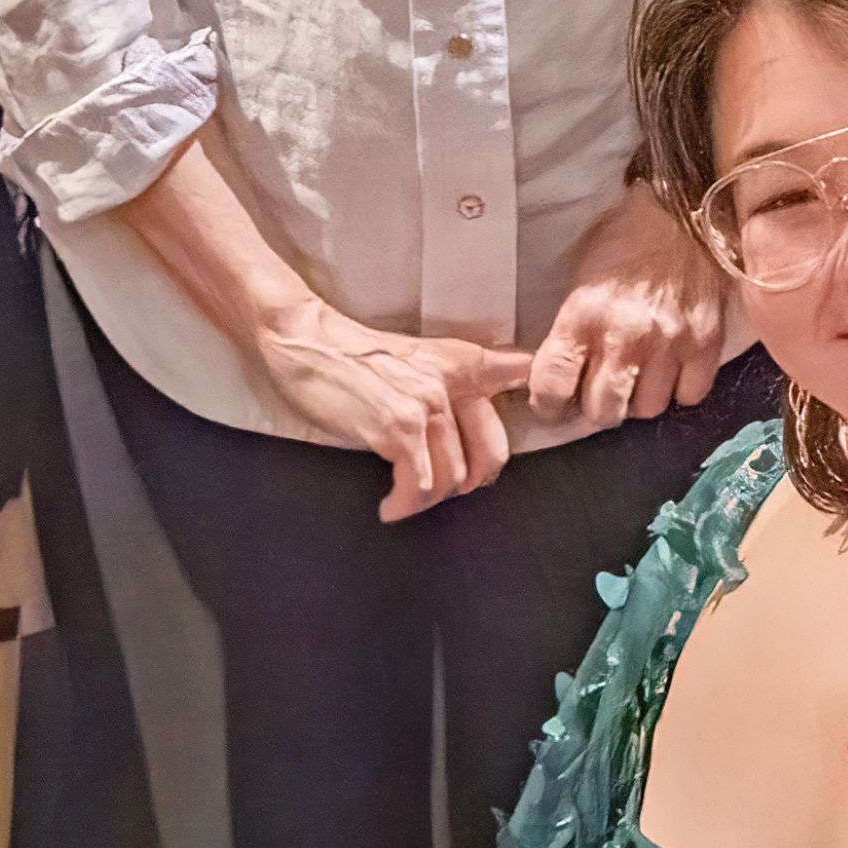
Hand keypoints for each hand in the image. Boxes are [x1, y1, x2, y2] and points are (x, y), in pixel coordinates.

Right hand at [257, 305, 529, 521]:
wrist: (305, 342)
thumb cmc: (353, 360)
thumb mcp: (416, 360)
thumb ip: (453, 384)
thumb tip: (476, 427)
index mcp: (462, 362)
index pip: (521, 373)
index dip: (542, 401)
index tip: (529, 428)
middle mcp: (452, 382)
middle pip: (491, 455)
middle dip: (469, 485)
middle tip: (441, 490)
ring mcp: (427, 405)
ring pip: (452, 480)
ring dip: (427, 501)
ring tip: (404, 498)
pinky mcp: (398, 428)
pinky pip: (419, 487)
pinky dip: (404, 505)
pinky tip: (389, 506)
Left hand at [521, 186, 734, 437]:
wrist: (681, 208)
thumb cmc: (623, 239)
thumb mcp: (579, 276)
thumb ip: (569, 328)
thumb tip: (558, 375)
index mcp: (583, 315)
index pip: (553, 387)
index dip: (549, 406)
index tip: (553, 406)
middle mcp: (625, 336)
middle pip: (603, 411)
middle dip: (596, 407)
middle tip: (598, 391)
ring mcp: (670, 342)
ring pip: (647, 409)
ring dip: (639, 398)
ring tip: (637, 376)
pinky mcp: (706, 343)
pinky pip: (689, 396)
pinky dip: (679, 390)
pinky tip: (671, 370)